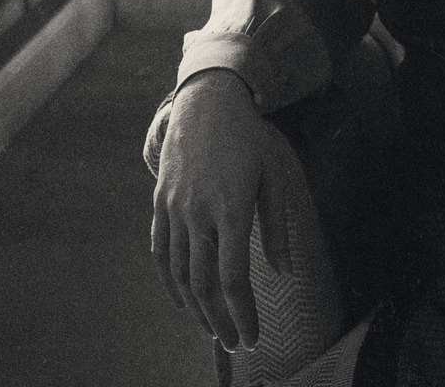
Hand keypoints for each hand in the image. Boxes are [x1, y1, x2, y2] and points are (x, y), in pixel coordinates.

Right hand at [151, 70, 291, 351]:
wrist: (208, 101)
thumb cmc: (248, 137)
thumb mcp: (274, 174)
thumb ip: (276, 225)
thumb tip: (284, 271)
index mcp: (231, 207)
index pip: (233, 278)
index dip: (242, 314)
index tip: (252, 338)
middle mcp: (198, 212)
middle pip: (204, 283)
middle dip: (219, 321)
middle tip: (234, 342)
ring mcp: (174, 207)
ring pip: (179, 273)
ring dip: (195, 308)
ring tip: (213, 327)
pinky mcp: (160, 201)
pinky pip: (159, 251)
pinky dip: (169, 280)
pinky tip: (182, 297)